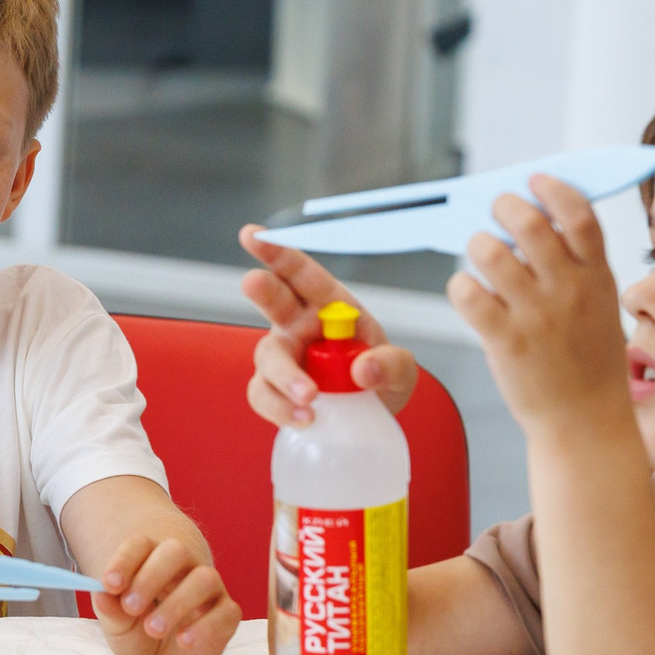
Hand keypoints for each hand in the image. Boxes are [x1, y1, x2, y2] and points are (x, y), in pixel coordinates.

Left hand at [89, 536, 242, 654]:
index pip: (140, 545)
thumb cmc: (137, 636)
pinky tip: (184, 640)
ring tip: (153, 629)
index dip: (124, 560)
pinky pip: (227, 611)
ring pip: (204, 578)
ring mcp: (208, 589)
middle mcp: (183, 567)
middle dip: (151, 576)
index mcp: (150, 560)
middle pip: (175, 551)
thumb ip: (110, 609)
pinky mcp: (227, 614)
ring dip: (177, 603)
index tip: (109, 584)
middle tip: (131, 607)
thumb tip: (100, 593)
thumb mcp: (117, 626)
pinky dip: (206, 626)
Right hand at [237, 227, 418, 425]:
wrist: (368, 419)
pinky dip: (279, 407)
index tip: (254, 234)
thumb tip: (362, 369)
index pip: (302, 274)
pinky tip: (304, 419)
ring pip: (267, 356)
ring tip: (309, 396)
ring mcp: (284, 357)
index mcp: (329, 306)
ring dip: (283, 374)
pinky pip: (263, 394)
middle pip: (273, 301)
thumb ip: (391, 365)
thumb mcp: (401, 371)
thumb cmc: (379, 380)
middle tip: (253, 281)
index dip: (278, 252)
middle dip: (262, 288)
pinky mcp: (274, 390)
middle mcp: (298, 326)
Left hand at [447, 175, 632, 432]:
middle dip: (504, 206)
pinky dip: (461, 285)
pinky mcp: (505, 341)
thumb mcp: (599, 304)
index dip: (553, 190)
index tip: (535, 181)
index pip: (580, 216)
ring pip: (490, 253)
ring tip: (481, 255)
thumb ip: (575, 265)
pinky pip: (467, 293)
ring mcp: (536, 316)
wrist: (585, 421)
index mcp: (597, 277)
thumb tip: (532, 219)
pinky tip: (469, 293)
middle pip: (529, 224)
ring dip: (478, 245)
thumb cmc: (587, 360)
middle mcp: (568, 291)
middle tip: (496, 212)